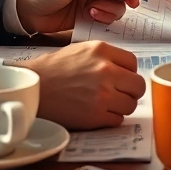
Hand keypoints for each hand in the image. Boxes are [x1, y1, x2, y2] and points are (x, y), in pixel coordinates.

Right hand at [15, 41, 145, 128]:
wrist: (33, 89)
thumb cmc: (52, 70)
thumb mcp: (80, 50)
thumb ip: (105, 57)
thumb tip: (125, 69)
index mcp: (101, 50)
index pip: (133, 63)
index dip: (128, 73)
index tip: (122, 78)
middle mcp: (105, 71)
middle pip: (138, 86)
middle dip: (130, 91)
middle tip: (119, 94)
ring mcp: (102, 95)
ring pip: (130, 105)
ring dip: (121, 106)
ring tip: (104, 104)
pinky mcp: (96, 116)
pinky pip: (117, 120)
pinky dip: (110, 119)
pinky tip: (96, 113)